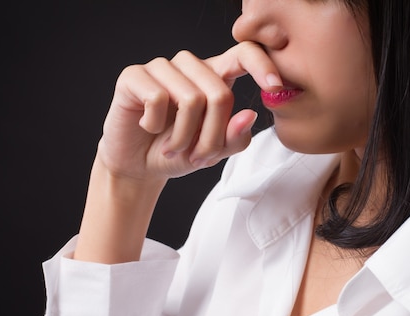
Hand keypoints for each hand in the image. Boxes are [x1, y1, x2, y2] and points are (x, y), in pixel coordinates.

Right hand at [97, 41, 281, 182]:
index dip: (262, 65)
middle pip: (219, 93)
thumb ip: (234, 138)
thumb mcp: (213, 153)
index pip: (244, 54)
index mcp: (215, 76)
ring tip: (173, 147)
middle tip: (197, 156)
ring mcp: (161, 68)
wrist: (139, 166)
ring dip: (184, 136)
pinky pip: (157, 98)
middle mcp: (190, 67)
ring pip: (191, 98)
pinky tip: (148, 126)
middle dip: (212, 136)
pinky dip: (155, 124)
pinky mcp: (134, 75)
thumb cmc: (178, 152)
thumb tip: (249, 116)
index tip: (276, 87)